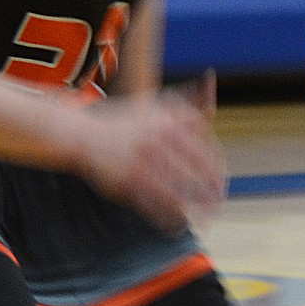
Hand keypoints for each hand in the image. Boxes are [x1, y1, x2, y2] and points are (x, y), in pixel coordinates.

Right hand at [73, 88, 226, 230]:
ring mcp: (143, 162)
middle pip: (197, 173)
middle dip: (212, 192)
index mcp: (169, 123)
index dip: (217, 170)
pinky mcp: (127, 181)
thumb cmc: (123, 121)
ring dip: (196, 210)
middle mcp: (159, 141)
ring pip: (179, 192)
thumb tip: (210, 80)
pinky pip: (155, 204)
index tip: (222, 182)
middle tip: (219, 204)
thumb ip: (183, 100)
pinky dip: (169, 218)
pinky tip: (178, 225)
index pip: (206, 150)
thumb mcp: (153, 104)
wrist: (82, 134)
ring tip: (206, 220)